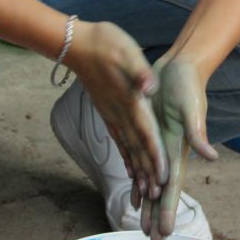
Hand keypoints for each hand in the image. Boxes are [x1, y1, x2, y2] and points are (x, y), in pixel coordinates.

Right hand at [65, 20, 168, 195]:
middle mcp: (119, 113)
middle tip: (157, 196)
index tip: (162, 177)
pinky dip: (125, 156)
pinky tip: (130, 168)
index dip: (154, 156)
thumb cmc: (105, 43)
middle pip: (137, 148)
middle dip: (147, 172)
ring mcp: (111, 114)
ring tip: (145, 191)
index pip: (145, 133)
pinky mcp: (106, 112)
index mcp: (129, 101)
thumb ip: (140, 72)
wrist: (77, 43)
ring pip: (127, 148)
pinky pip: (118, 140)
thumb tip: (150, 88)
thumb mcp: (128, 51)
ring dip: (137, 169)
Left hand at [142, 54, 217, 239]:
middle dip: (157, 217)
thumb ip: (198, 132)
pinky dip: (138, 183)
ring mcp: (160, 147)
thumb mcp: (192, 107)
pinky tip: (134, 197)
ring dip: (148, 206)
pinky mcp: (151, 137)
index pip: (172, 188)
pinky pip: (142, 166)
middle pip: (161, 192)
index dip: (167, 211)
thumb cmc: (188, 85)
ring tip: (142, 228)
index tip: (165, 234)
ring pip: (151, 184)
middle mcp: (169, 154)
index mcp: (178, 150)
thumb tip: (210, 157)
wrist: (182, 67)